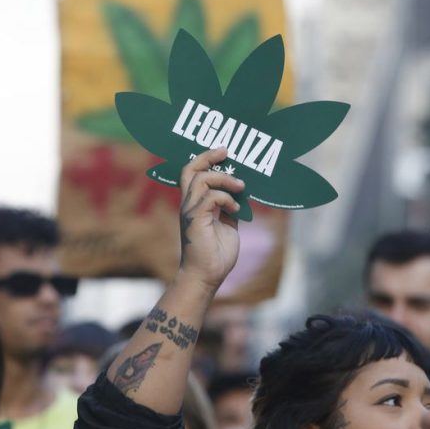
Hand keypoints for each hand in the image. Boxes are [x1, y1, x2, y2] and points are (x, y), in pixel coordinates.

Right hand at [177, 148, 244, 294]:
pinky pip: (210, 197)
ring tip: (240, 187)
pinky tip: (236, 208)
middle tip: (226, 152)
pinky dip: (226, 198)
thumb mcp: (228, 226)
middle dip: (207, 156)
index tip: (224, 153)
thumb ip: (229, 210)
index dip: (205, 159)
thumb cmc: (216, 255)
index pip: (192, 173)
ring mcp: (190, 212)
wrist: (207, 277)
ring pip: (201, 179)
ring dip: (224, 179)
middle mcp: (188, 205)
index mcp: (194, 204)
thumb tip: (240, 197)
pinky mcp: (196, 220)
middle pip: (190, 169)